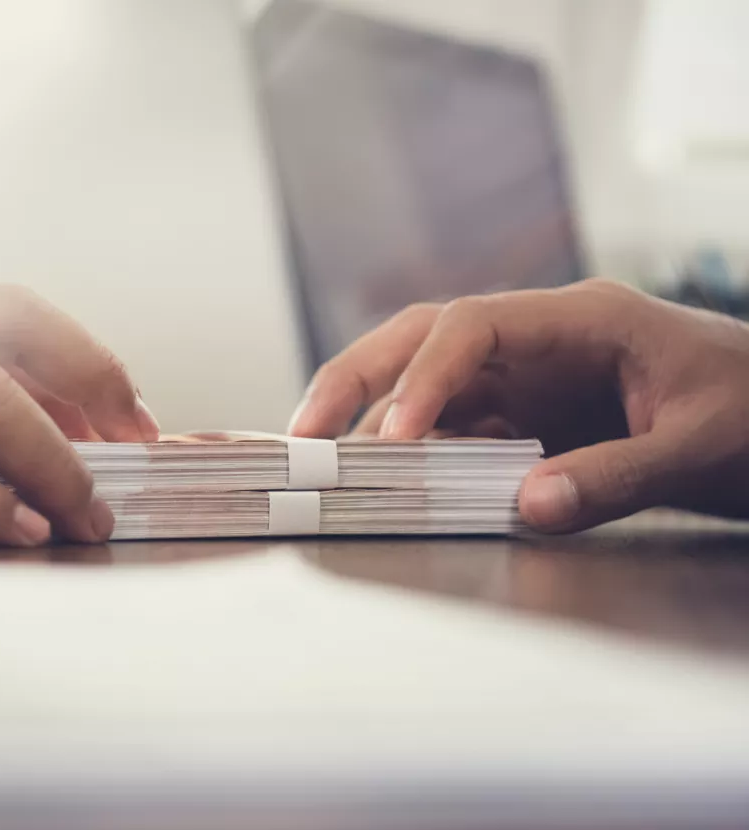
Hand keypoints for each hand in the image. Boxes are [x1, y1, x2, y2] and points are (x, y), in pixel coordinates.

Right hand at [288, 279, 748, 531]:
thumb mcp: (702, 447)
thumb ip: (619, 476)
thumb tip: (527, 508)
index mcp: (582, 319)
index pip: (472, 327)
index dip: (423, 378)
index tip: (396, 439)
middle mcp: (540, 340)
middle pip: (422, 338)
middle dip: (356, 378)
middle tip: (304, 434)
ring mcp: (529, 376)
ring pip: (426, 380)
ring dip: (373, 416)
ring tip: (326, 461)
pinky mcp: (528, 415)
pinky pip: (455, 426)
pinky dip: (414, 451)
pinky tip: (389, 481)